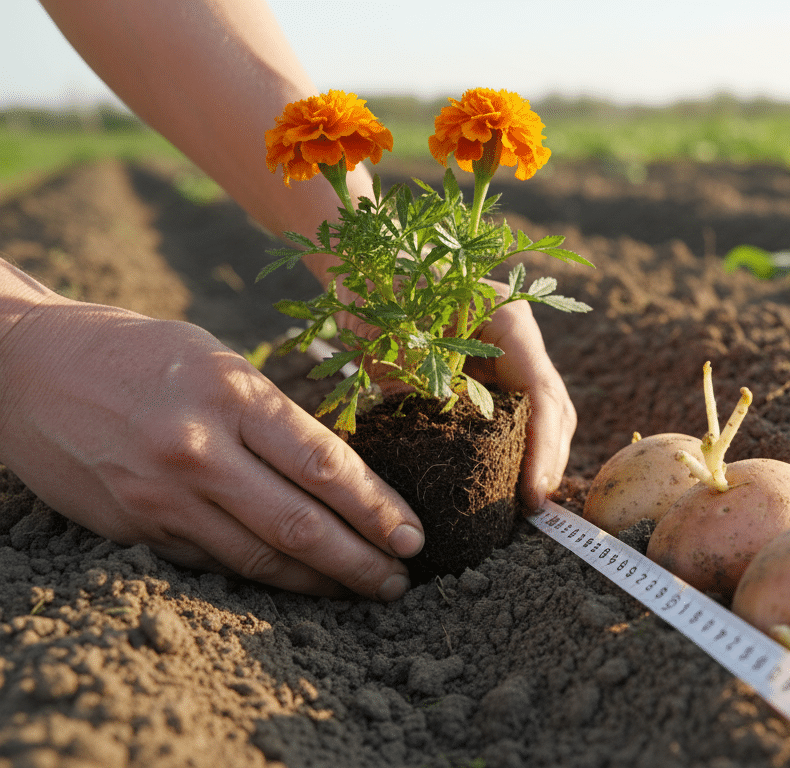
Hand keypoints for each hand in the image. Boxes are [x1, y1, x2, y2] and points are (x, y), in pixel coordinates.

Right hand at [0, 297, 423, 599]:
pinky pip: (213, 563)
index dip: (377, 509)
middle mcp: (198, 448)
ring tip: (361, 589)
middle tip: (401, 582)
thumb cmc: (138, 353)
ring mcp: (162, 495)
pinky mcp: (134, 528)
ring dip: (318, 581)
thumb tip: (343, 474)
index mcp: (231, 393)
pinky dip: (262, 578)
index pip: (325, 464)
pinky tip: (296, 584)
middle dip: (361, 561)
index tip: (414, 537)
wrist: (23, 367)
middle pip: (300, 524)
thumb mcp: (215, 359)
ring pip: (258, 557)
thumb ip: (273, 415)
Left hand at [333, 279, 576, 511]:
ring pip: (546, 419)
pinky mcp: (497, 382)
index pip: (542, 392)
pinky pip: (519, 421)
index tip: (532, 494)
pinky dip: (518, 454)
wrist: (370, 280)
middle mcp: (521, 342)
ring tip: (524, 508)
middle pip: (555, 410)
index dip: (543, 447)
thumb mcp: (393, 340)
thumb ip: (416, 386)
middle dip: (548, 462)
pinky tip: (506, 487)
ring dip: (539, 462)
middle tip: (532, 510)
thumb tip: (433, 450)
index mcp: (509, 319)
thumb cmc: (381, 298)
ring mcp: (512, 362)